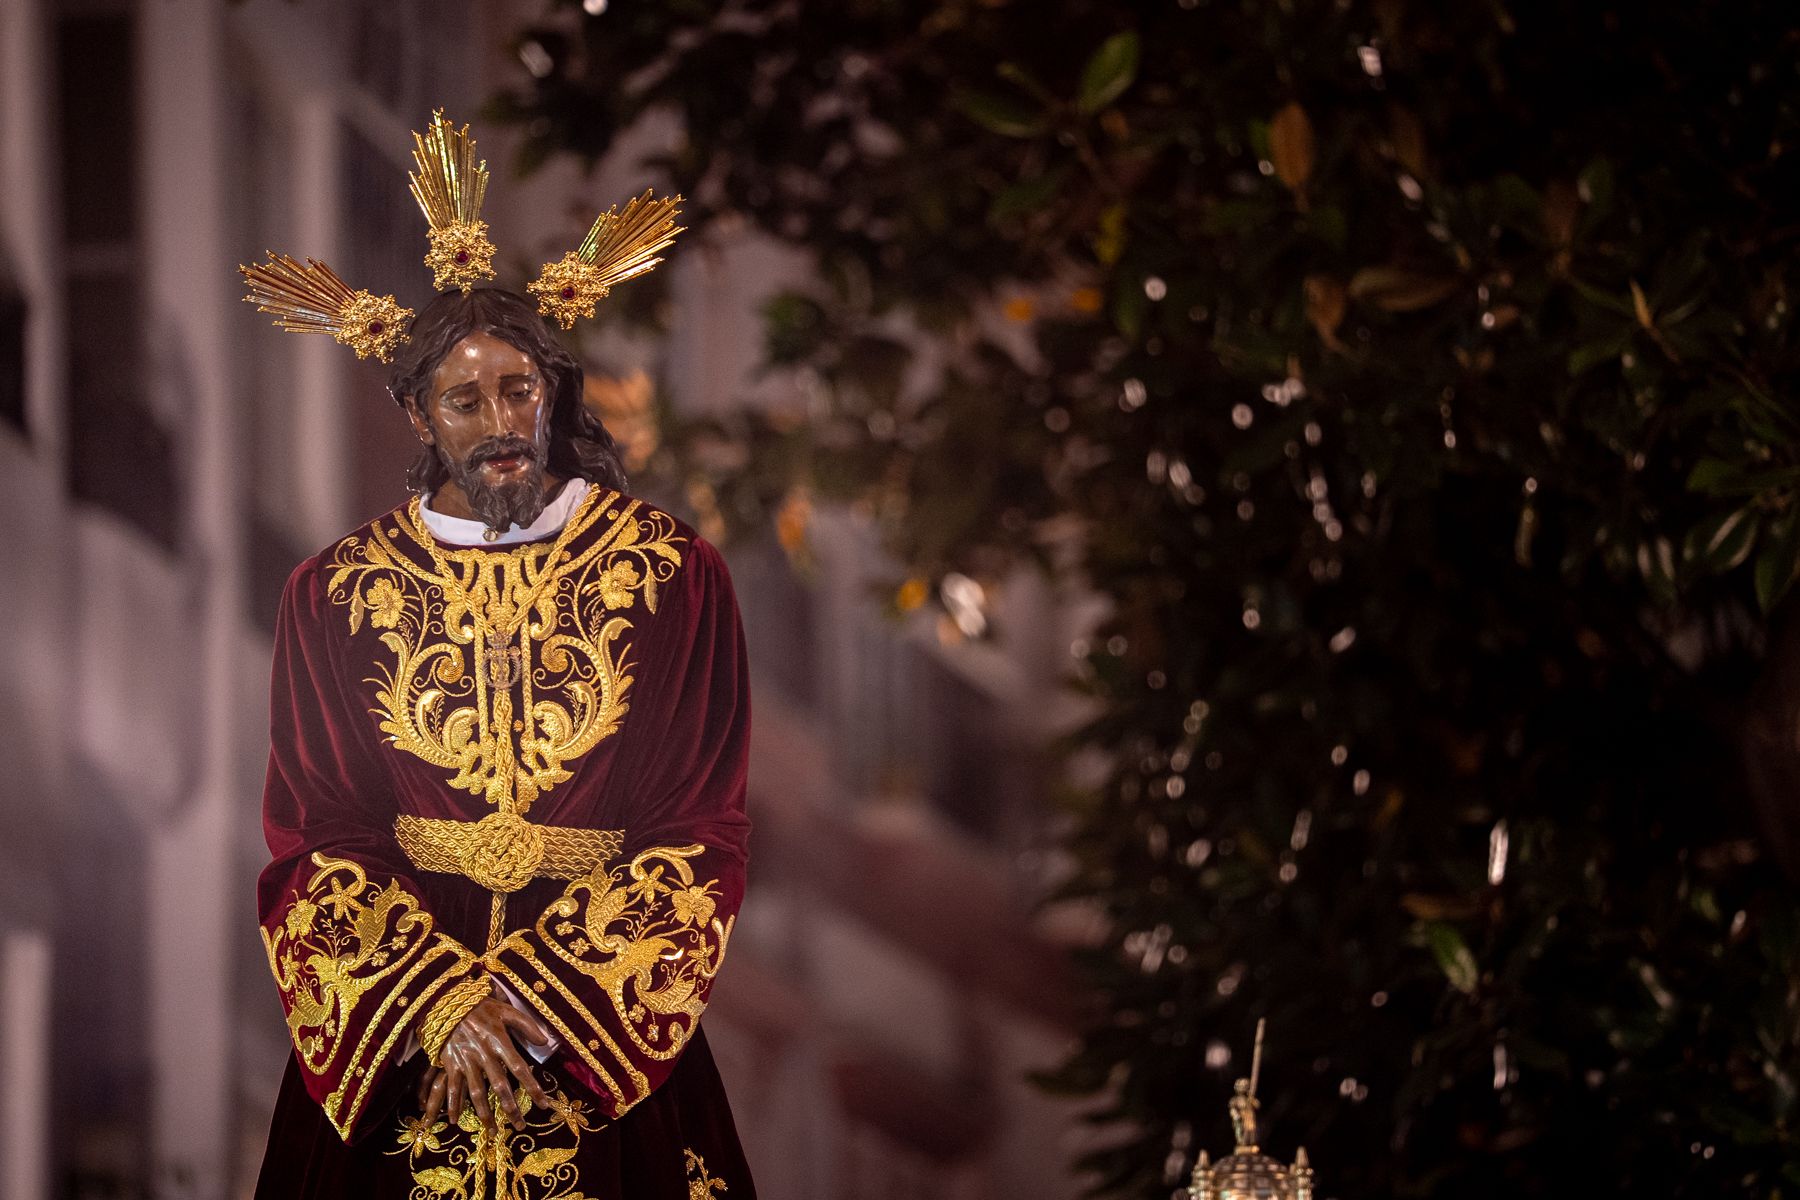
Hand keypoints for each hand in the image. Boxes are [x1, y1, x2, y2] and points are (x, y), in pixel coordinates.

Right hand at [418, 996, 553, 1130]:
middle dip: (511, 1108)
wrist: (447, 1001)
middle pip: (500, 1087)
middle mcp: (484, 1054)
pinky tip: (456, 1121)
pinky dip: (454, 1105)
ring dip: (485, 1114)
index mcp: (500, 1042)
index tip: (543, 1104)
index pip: (520, 1069)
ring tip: (492, 1131)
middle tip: (520, 1126)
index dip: (532, 1088)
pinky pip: (453, 1088)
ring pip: (477, 1093)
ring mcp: (466, 1060)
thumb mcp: (506, 1010)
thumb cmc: (480, 1007)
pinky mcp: (450, 1063)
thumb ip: (526, 1026)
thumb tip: (545, 1043)